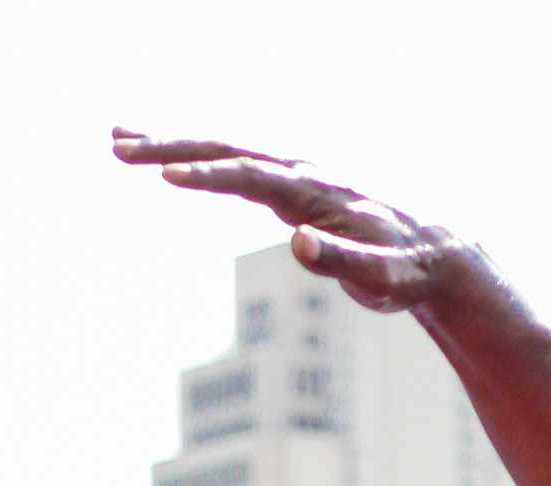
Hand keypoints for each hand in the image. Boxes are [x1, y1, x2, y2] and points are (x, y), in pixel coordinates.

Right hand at [109, 131, 465, 315]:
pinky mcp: (288, 188)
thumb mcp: (382, 280)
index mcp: (317, 192)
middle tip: (117, 144)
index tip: (165, 176)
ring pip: (223, 150)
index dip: (208, 175)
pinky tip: (165, 163)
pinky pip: (233, 165)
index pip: (251, 176)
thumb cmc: (407, 272)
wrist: (432, 253)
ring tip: (120, 141)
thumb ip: (343, 263)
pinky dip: (196, 159)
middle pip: (225, 149)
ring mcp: (292, 177)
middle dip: (170, 146)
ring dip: (171, 144)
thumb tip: (298, 246)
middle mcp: (301, 173)